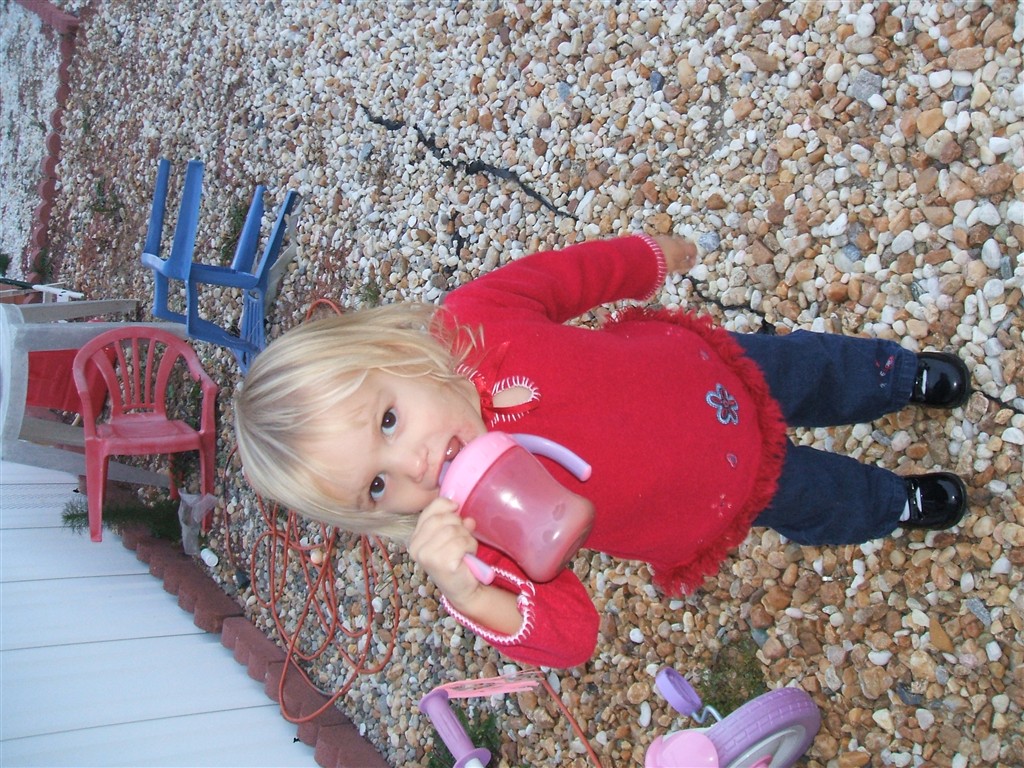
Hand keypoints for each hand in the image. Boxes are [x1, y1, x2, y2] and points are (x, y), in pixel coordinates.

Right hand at [408, 497, 523, 634]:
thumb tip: (466, 517)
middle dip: (459, 525)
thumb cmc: (455, 560)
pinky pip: (461, 542)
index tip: (456, 508)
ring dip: (466, 538)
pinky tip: (468, 555)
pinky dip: (470, 546)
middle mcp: (416, 547)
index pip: (429, 511)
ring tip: (466, 549)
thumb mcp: (450, 537)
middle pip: (442, 519)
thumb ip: (453, 522)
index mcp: (415, 538)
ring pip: (453, 530)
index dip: (445, 505)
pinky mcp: (441, 563)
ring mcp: (426, 555)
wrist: (462, 588)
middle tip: (463, 538)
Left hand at [652, 235, 697, 273]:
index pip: (693, 249)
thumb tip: (690, 264)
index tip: (690, 262)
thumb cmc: (665, 263)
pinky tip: (658, 254)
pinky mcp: (655, 238)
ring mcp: (664, 238)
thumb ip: (684, 265)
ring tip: (667, 258)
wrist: (645, 255)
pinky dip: (663, 247)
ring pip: (672, 242)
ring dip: (672, 248)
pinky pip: (662, 242)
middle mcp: (675, 240)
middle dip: (682, 250)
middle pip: (682, 243)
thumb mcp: (676, 267)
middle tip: (679, 259)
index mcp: (683, 247)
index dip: (693, 255)